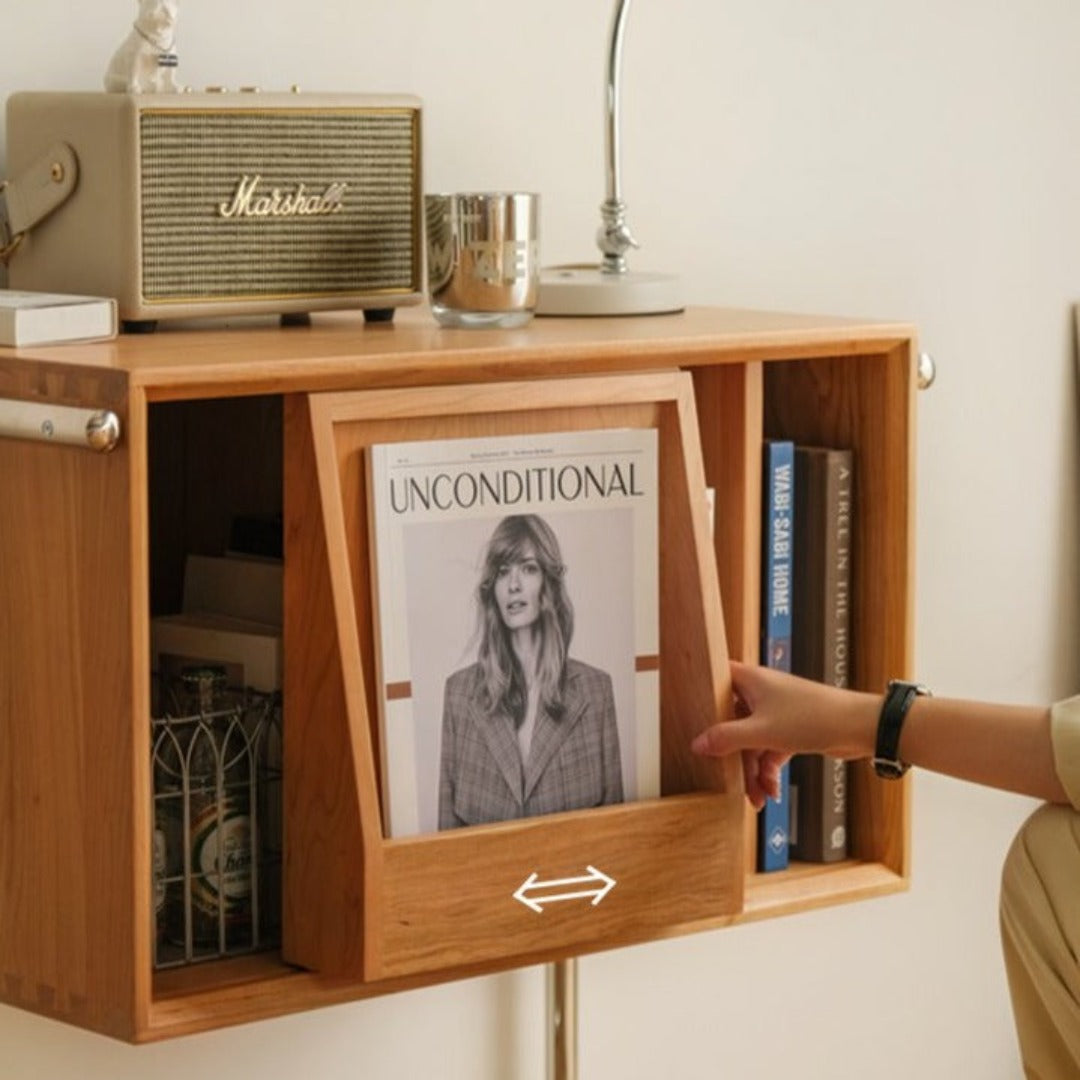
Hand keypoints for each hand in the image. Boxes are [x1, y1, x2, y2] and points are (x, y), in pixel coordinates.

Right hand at [691, 661, 878, 809]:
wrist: (858, 728)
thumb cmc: (813, 717)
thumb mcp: (761, 732)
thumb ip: (726, 738)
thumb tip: (698, 744)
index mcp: (751, 680)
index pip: (717, 679)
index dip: (702, 693)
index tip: (689, 712)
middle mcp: (763, 693)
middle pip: (733, 721)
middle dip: (734, 755)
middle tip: (730, 778)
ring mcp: (778, 712)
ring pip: (753, 741)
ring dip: (754, 770)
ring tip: (758, 797)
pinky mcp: (793, 729)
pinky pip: (771, 750)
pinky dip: (769, 770)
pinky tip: (771, 791)